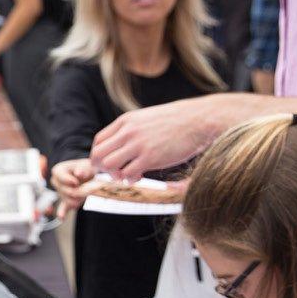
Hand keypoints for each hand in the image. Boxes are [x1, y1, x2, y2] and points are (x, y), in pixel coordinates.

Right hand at [50, 158, 96, 215]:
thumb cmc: (85, 168)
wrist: (87, 174)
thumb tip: (78, 174)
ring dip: (79, 198)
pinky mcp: (65, 201)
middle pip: (66, 191)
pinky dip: (62, 212)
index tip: (76, 181)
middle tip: (89, 187)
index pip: (60, 177)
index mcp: (58, 171)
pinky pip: (63, 208)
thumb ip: (82, 168)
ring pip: (69, 200)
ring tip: (86, 192)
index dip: (68, 180)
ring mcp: (60, 193)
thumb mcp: (85, 164)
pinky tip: (61, 218)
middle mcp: (56, 182)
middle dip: (78, 191)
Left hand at [90, 96, 216, 180]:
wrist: (198, 119)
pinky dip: (130, 179)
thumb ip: (131, 129)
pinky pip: (128, 174)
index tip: (106, 164)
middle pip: (99, 154)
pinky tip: (139, 177)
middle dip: (102, 168)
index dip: (99, 155)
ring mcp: (138, 145)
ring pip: (109, 165)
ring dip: (115, 175)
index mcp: (126, 121)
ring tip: (127, 175)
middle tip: (114, 174)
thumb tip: (120, 145)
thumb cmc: (175, 121)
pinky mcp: (150, 158)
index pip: (99, 141)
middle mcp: (128, 132)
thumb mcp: (146, 118)